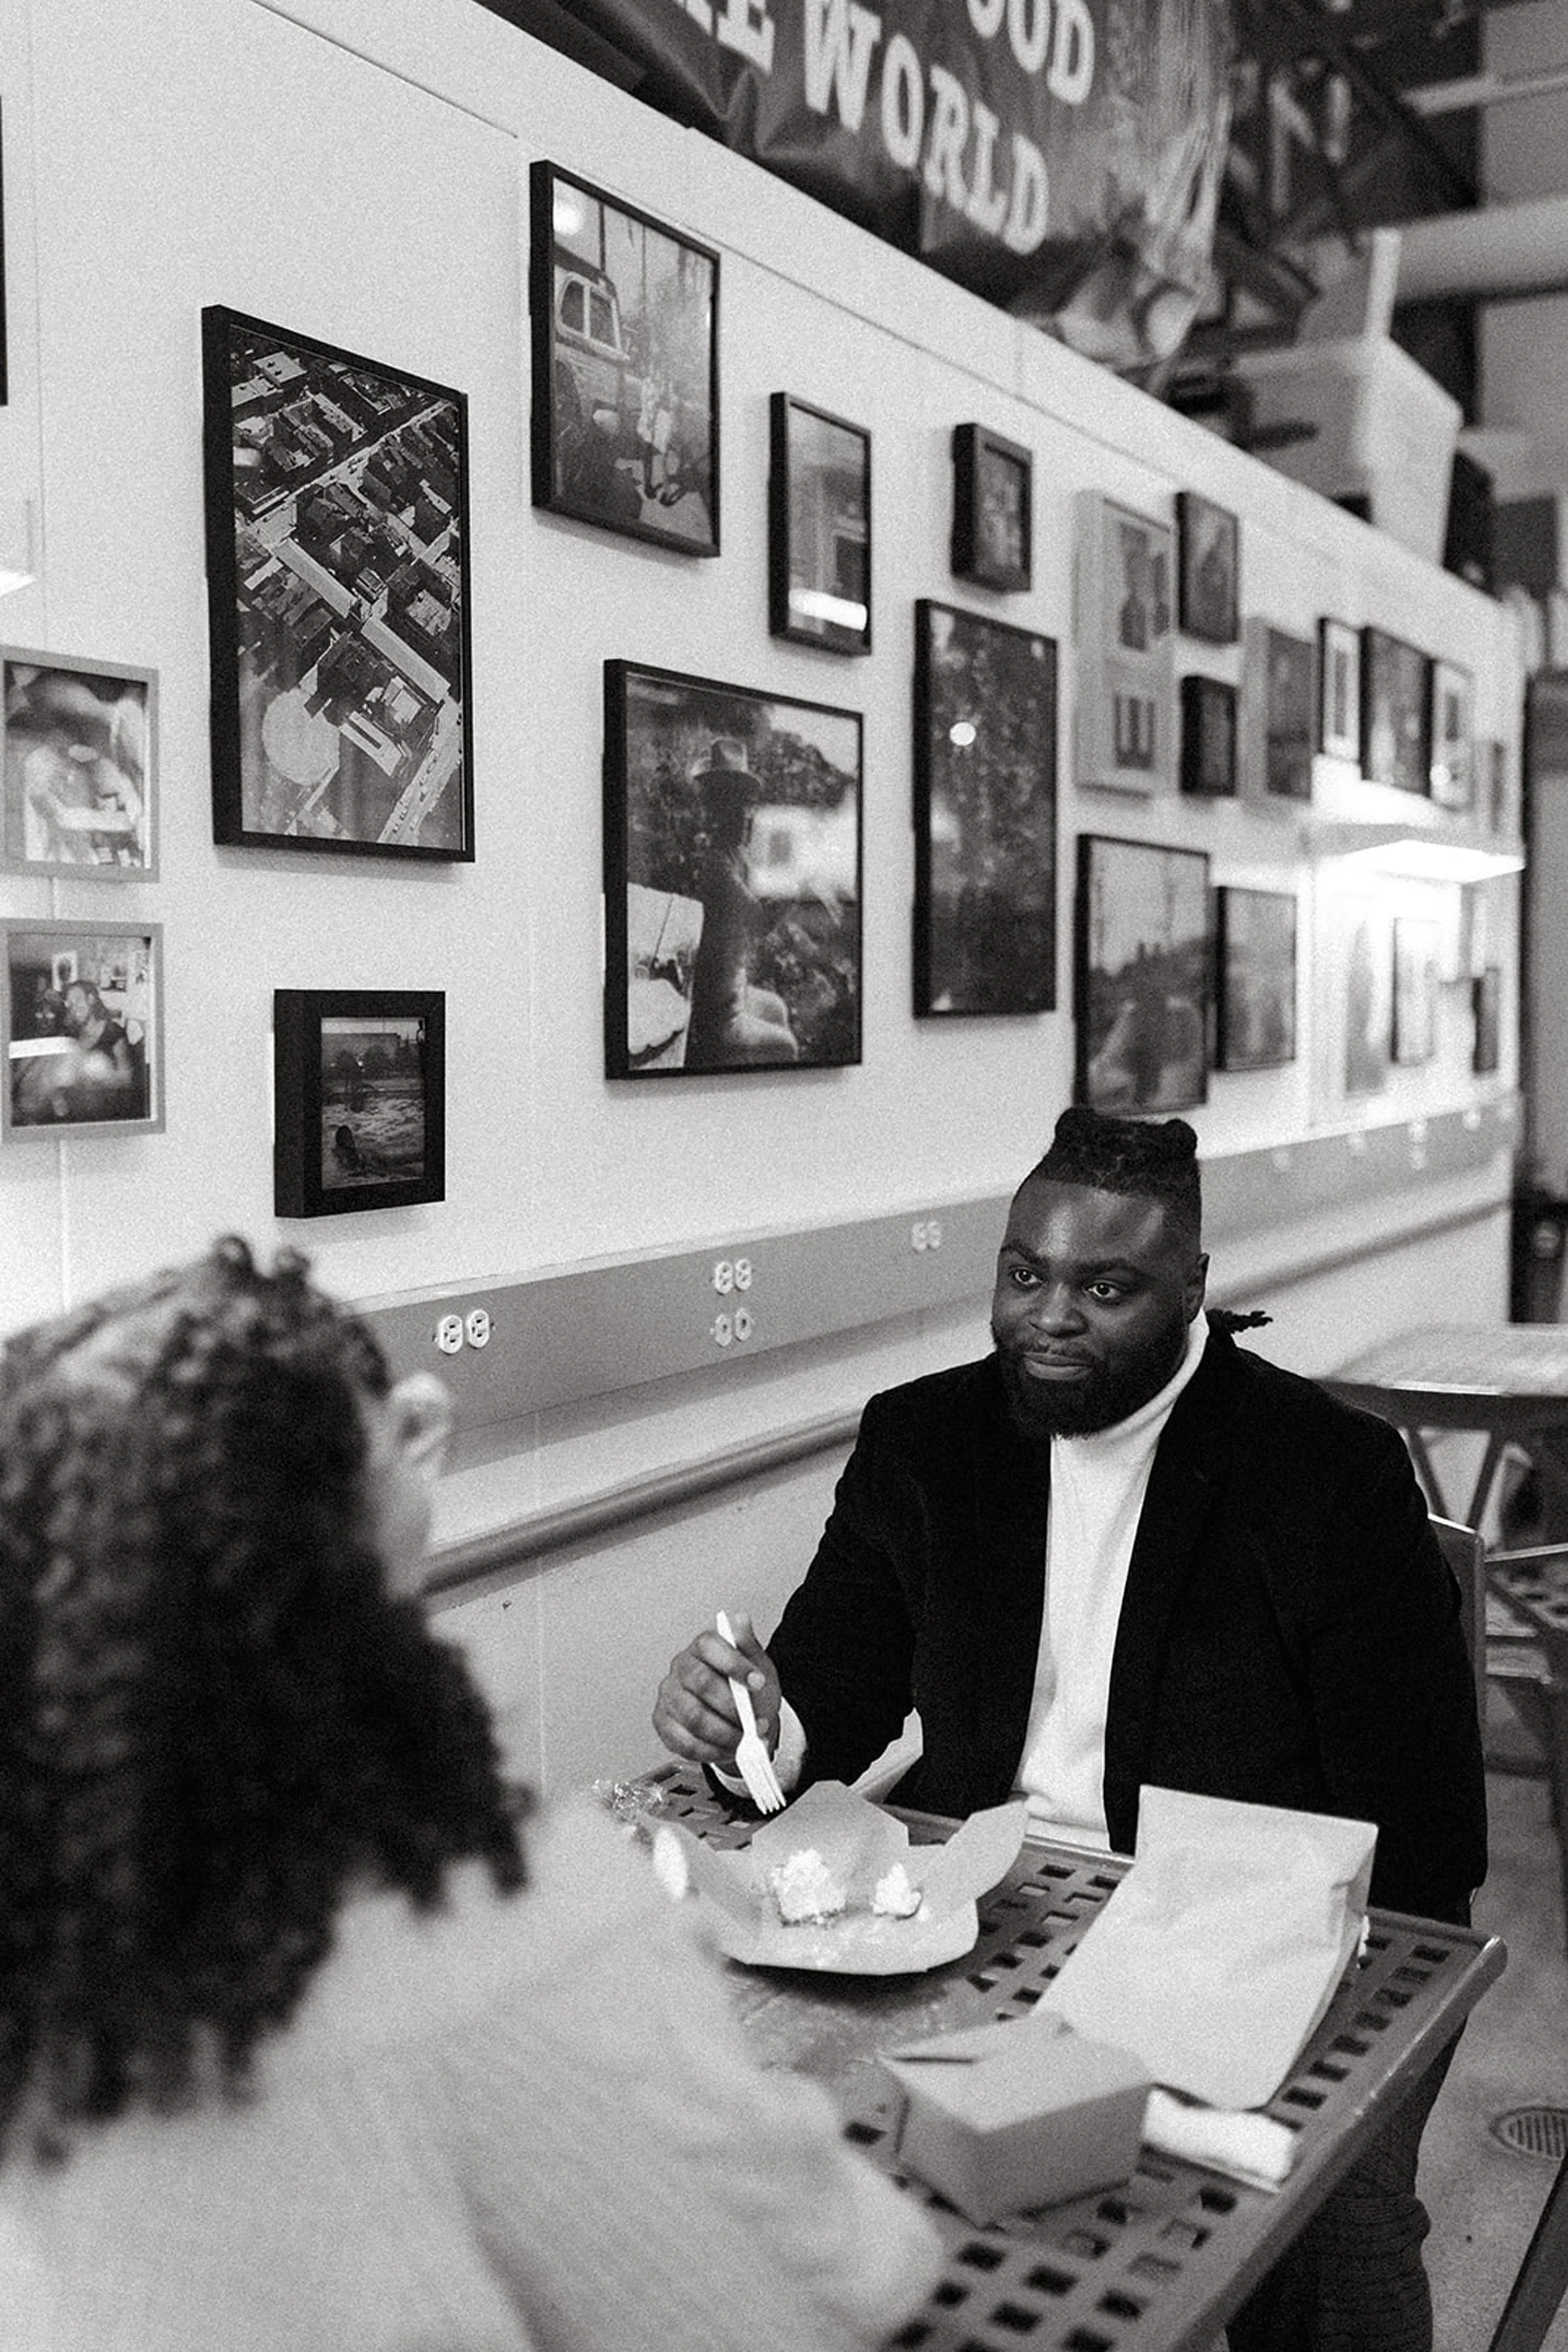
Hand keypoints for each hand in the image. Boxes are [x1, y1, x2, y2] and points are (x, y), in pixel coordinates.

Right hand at [653, 1611, 781, 1767]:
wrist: (742, 1718)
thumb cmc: (746, 1689)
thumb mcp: (756, 1664)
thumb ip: (748, 1645)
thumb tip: (741, 1620)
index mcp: (702, 1647)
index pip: (710, 1646)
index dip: (734, 1663)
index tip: (758, 1681)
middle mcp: (681, 1667)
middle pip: (701, 1683)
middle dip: (732, 1707)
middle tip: (754, 1721)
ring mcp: (669, 1696)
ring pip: (693, 1718)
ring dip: (725, 1734)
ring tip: (745, 1739)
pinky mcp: (663, 1723)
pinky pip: (684, 1742)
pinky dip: (712, 1751)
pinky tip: (728, 1749)